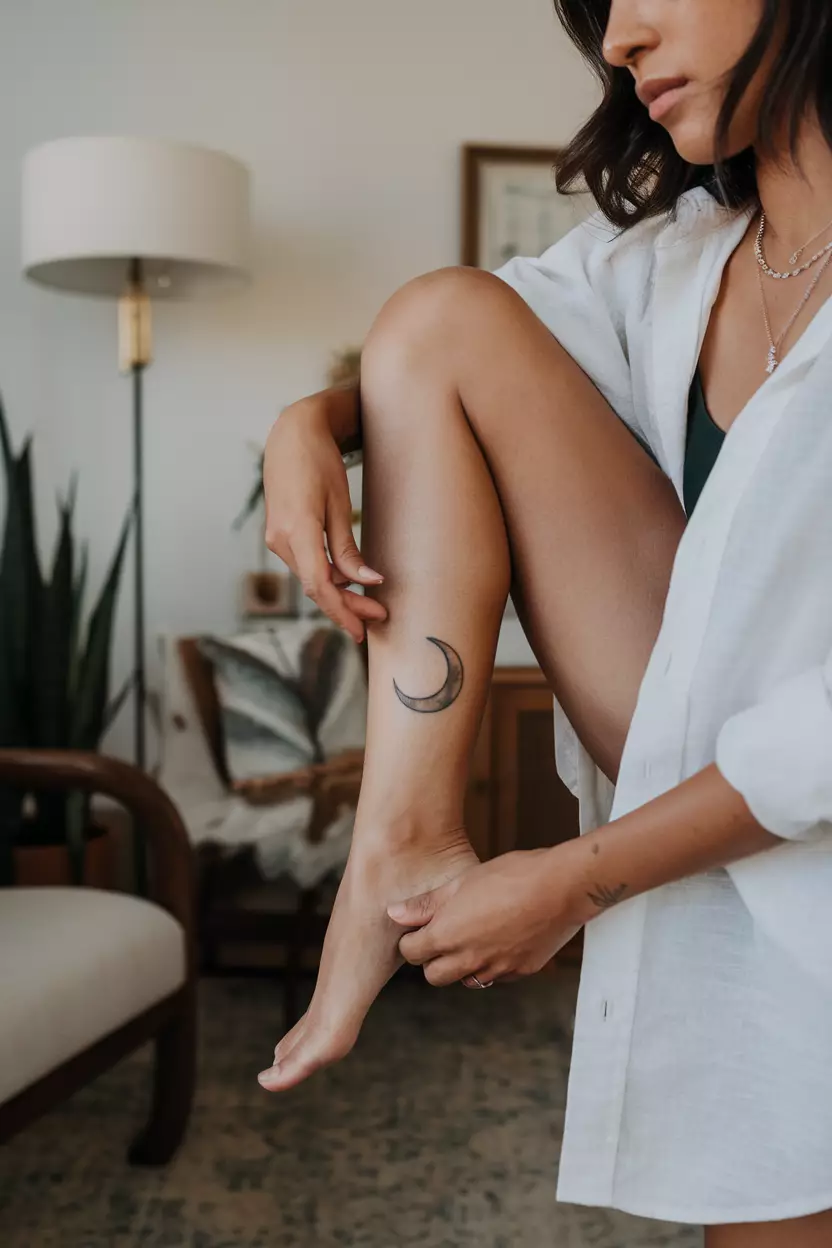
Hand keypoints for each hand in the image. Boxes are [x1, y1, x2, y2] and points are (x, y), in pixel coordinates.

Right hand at [263, 392, 387, 642]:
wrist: (291, 436)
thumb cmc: (319, 462)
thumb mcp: (339, 504)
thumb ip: (348, 548)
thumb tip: (367, 582)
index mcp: (297, 531)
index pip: (319, 586)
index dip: (342, 611)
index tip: (363, 629)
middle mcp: (281, 540)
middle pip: (316, 587)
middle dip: (347, 606)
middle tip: (377, 618)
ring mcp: (276, 539)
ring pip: (310, 578)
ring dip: (339, 593)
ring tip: (370, 603)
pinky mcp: (280, 535)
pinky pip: (305, 564)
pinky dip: (327, 577)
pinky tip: (348, 582)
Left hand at [387, 847, 585, 986]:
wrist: (562, 886)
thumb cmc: (512, 876)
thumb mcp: (462, 882)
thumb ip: (426, 903)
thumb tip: (395, 914)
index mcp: (448, 935)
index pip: (412, 953)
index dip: (412, 940)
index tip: (420, 928)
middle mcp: (469, 959)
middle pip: (434, 976)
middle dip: (432, 959)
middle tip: (442, 935)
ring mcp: (496, 968)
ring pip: (465, 981)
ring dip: (462, 965)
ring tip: (472, 936)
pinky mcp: (520, 971)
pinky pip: (495, 976)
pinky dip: (490, 965)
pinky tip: (499, 940)